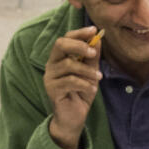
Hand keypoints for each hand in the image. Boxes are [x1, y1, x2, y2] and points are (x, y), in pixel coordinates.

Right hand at [44, 26, 102, 148]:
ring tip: (98, 78)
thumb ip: (92, 57)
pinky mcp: (52, 90)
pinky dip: (84, 83)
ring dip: (87, 70)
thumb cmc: (81, 94)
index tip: (94, 30)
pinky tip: (92, 89)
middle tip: (94, 53)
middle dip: (79, 45)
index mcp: (60, 58)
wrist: (74, 118)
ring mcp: (50, 77)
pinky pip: (70, 81)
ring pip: (68, 64)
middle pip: (60, 45)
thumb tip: (98, 39)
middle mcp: (52, 65)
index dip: (79, 33)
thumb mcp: (90, 73)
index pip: (65, 39)